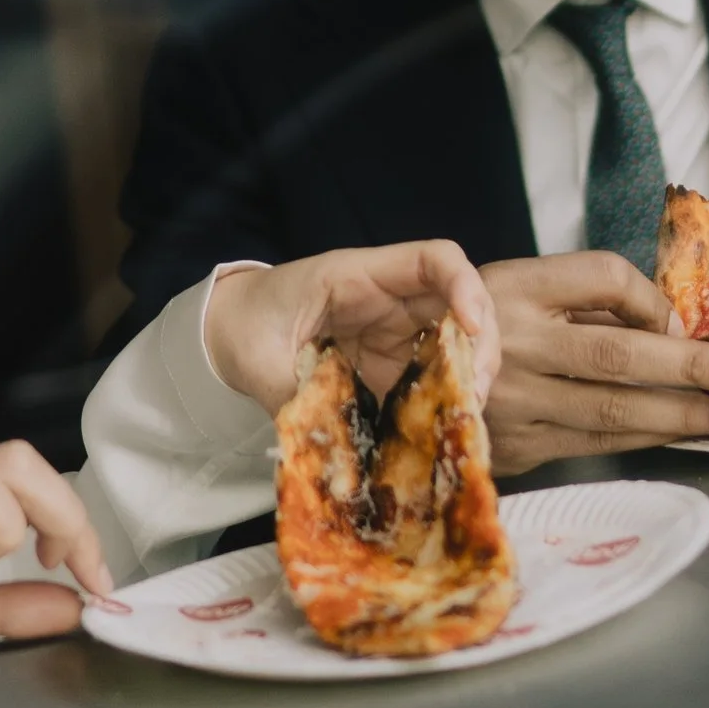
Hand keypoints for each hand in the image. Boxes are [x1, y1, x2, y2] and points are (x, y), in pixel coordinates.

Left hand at [202, 240, 500, 413]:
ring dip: (470, 379)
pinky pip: (432, 378)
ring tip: (464, 423)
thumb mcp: (259, 360)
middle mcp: (388, 299)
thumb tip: (326, 448)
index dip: (465, 288)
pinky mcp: (390, 365)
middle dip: (482, 347)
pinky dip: (445, 402)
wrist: (226, 330)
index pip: (434, 259)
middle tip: (475, 398)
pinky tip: (442, 433)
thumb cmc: (242, 327)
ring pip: (455, 344)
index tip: (471, 330)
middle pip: (461, 304)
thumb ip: (294, 398)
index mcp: (357, 277)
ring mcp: (393, 333)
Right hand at [478, 250, 708, 471]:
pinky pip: (595, 443)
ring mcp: (515, 401)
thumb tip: (671, 323)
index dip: (652, 298)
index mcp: (517, 287)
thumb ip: (587, 302)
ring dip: (681, 415)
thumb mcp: (519, 288)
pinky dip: (646, 438)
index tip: (681, 318)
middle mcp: (514, 343)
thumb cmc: (482, 327)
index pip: (603, 277)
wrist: (406, 381)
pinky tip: (680, 432)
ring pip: (613, 411)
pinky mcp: (518, 446)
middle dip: (692, 367)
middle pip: (618, 354)